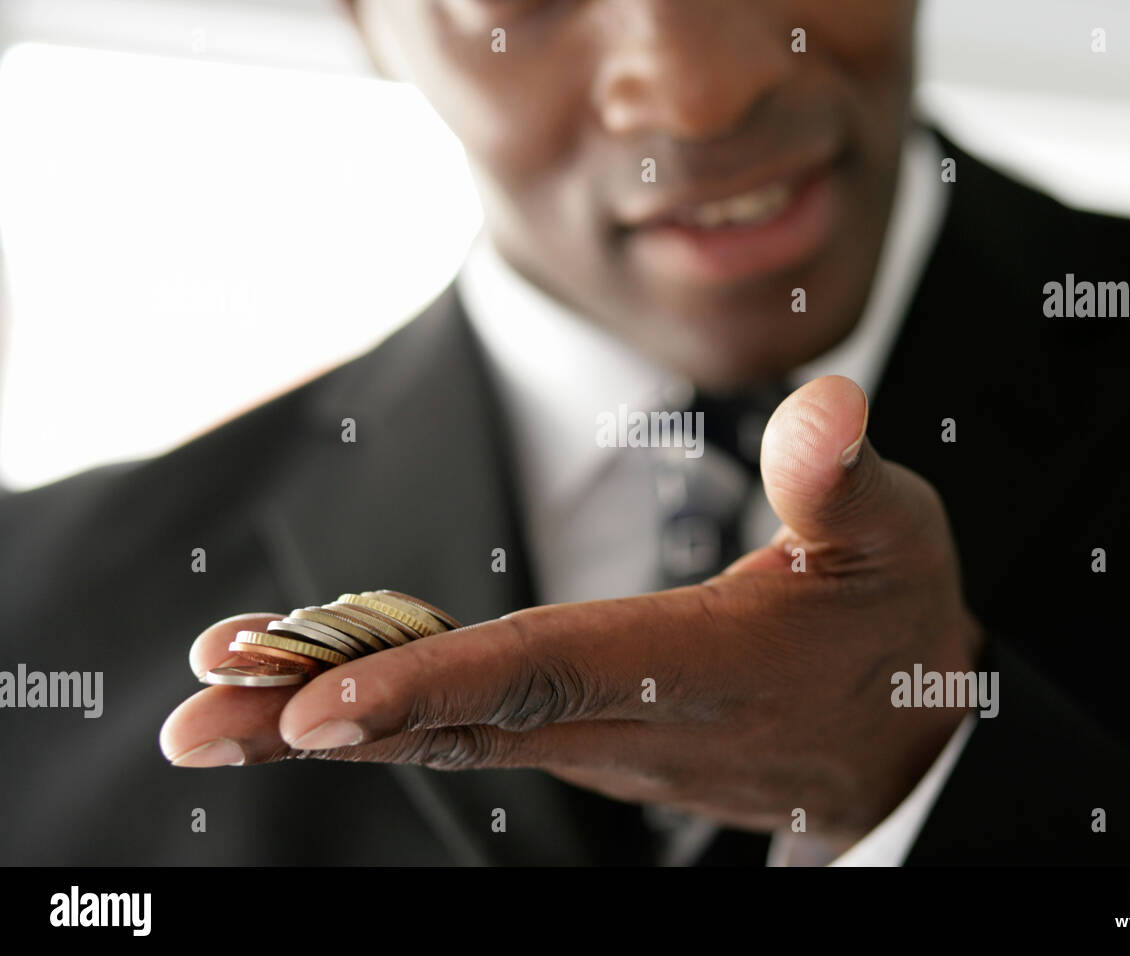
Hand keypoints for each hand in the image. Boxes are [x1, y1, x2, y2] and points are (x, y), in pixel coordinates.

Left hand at [160, 375, 983, 847]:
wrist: (902, 747)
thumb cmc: (891, 628)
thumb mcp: (891, 540)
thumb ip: (844, 478)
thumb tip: (826, 401)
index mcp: (692, 668)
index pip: (542, 676)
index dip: (429, 686)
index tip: (311, 712)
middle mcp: (626, 721)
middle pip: (459, 721)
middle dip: (322, 720)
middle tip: (197, 716)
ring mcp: (601, 742)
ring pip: (452, 732)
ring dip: (330, 716)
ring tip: (219, 697)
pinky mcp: (591, 736)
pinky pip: (475, 726)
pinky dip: (389, 707)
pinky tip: (318, 689)